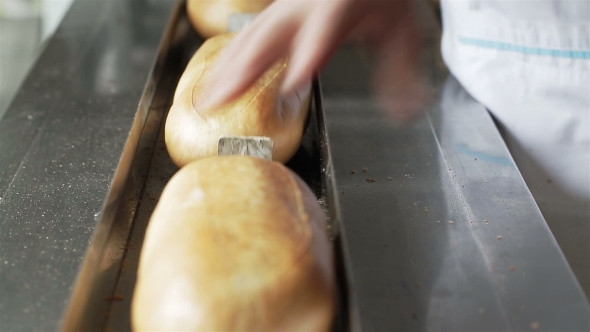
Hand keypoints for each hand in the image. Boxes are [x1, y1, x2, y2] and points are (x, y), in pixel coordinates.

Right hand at [206, 0, 432, 122]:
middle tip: (220, 101)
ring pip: (250, 36)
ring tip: (206, 98)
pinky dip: (228, 59)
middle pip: (270, 34)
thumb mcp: (406, 31)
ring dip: (226, 69)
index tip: (293, 83)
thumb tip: (409, 108)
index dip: (307, 54)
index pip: (323, 28)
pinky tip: (214, 78)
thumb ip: (404, 71)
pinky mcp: (277, 14)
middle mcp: (307, 4)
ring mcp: (287, 8)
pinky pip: (246, 35)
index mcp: (342, 3)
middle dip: (243, 69)